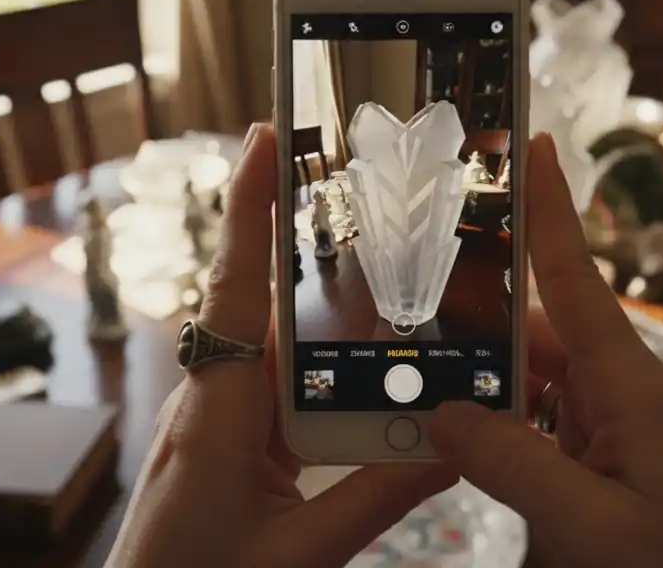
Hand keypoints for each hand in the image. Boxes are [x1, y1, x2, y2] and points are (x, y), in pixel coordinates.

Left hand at [108, 124, 456, 567]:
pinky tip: (363, 375)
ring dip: (321, 311)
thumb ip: (378, 496)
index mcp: (216, 414)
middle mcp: (210, 403)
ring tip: (382, 273)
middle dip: (303, 243)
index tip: (264, 136)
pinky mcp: (225, 450)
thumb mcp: (301, 554)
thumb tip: (452, 441)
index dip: (248, 207)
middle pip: (262, 301)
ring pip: (273, 347)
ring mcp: (214, 425)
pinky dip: (321, 370)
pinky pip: (277, 391)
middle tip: (358, 189)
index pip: (235, 287)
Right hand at [427, 133, 662, 567]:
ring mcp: (611, 426)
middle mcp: (620, 391)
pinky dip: (492, 416)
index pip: (576, 280)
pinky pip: (535, 419)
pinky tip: (448, 420)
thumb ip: (515, 467)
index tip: (531, 143)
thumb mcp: (593, 525)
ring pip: (530, 376)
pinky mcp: (599, 460)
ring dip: (477, 370)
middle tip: (408, 273)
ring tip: (408, 352)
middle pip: (538, 326)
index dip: (550, 211)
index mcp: (630, 386)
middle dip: (478, 303)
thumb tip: (441, 413)